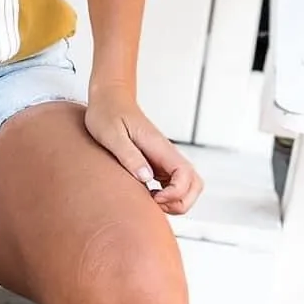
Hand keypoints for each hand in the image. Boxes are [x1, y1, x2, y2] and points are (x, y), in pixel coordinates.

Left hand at [84, 84, 202, 215]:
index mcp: (159, 147)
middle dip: (181, 202)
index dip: (175, 193)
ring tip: (151, 203)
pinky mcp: (157, 163)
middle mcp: (167, 154)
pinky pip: (173, 184)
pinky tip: (147, 196)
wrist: (110, 98)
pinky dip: (167, 196)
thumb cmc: (108, 113)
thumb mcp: (112, 134)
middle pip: (195, 184)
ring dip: (176, 201)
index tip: (154, 197)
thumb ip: (129, 155)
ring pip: (187, 186)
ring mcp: (164, 160)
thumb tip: (146, 178)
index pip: (186, 175)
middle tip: (154, 204)